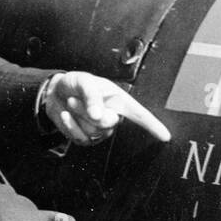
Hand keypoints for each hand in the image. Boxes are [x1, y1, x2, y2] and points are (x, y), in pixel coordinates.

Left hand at [42, 71, 170, 144]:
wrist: (55, 93)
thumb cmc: (75, 84)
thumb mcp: (84, 81)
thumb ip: (93, 96)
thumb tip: (98, 116)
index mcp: (119, 101)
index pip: (140, 115)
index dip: (153, 125)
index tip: (165, 136)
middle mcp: (113, 117)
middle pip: (107, 124)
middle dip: (87, 111)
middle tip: (75, 99)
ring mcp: (100, 130)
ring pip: (92, 131)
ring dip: (77, 115)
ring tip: (72, 103)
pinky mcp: (87, 139)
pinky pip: (81, 138)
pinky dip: (70, 125)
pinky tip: (66, 115)